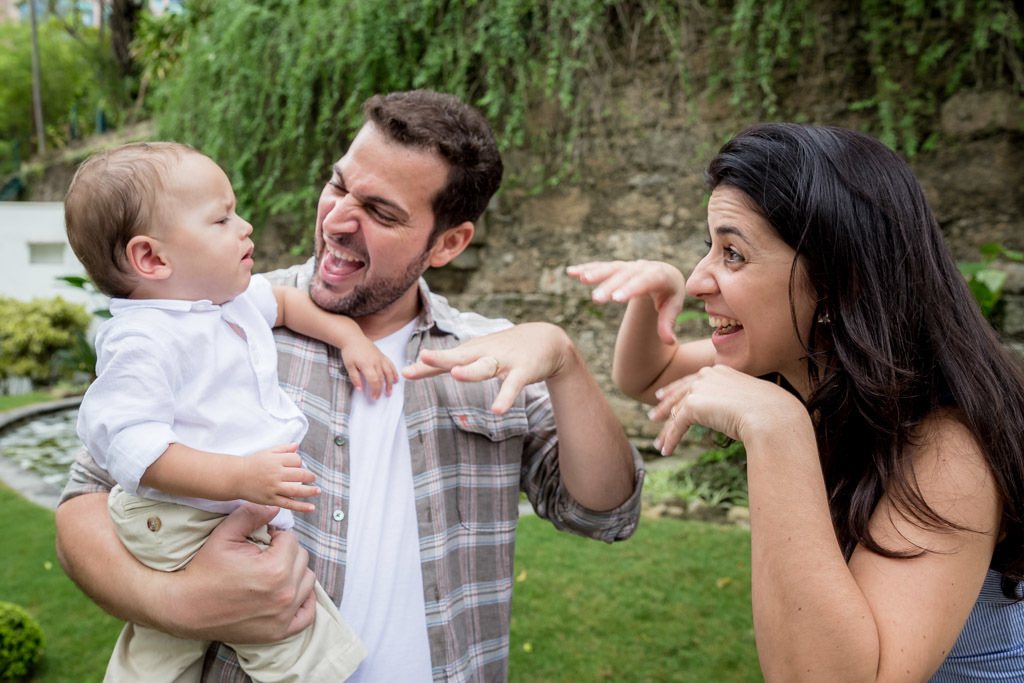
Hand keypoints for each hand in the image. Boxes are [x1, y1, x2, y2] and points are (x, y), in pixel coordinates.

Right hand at [171, 503, 316, 642]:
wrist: (186, 607)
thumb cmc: (205, 569)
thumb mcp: (225, 534)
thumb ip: (252, 515)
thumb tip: (276, 508)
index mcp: (275, 568)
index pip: (291, 540)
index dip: (275, 537)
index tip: (261, 543)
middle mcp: (284, 593)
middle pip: (302, 559)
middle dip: (285, 553)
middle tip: (264, 557)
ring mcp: (283, 615)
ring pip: (308, 582)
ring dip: (295, 573)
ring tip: (273, 572)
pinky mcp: (279, 631)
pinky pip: (307, 615)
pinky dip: (303, 601)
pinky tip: (289, 591)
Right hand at [240, 443, 318, 511]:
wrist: (235, 477)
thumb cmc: (252, 463)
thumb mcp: (267, 452)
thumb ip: (283, 448)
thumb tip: (297, 446)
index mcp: (276, 460)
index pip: (296, 460)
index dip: (299, 463)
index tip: (297, 466)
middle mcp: (276, 474)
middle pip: (299, 474)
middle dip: (309, 476)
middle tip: (313, 478)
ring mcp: (274, 488)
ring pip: (297, 490)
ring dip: (310, 491)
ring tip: (317, 491)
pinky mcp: (271, 499)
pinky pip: (289, 504)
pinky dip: (301, 507)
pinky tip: (311, 508)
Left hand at [340, 337, 398, 398]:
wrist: (353, 338)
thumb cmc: (350, 352)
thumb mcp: (348, 366)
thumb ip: (355, 378)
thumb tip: (359, 389)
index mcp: (367, 364)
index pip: (374, 380)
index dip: (375, 390)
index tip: (373, 397)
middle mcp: (376, 361)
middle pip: (381, 378)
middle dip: (380, 389)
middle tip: (378, 397)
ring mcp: (380, 358)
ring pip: (389, 372)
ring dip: (390, 382)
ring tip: (389, 391)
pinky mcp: (382, 355)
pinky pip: (390, 364)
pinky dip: (394, 372)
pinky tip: (396, 378)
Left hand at [402, 322, 572, 413]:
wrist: (547, 339)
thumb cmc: (504, 348)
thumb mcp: (476, 352)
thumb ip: (449, 363)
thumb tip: (418, 368)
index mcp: (471, 351)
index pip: (445, 360)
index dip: (425, 366)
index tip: (405, 372)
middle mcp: (484, 353)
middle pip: (460, 356)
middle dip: (442, 358)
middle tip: (423, 357)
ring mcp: (504, 361)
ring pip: (484, 367)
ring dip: (471, 371)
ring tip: (457, 375)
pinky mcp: (522, 370)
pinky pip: (512, 386)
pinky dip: (505, 397)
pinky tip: (497, 410)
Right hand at [567, 260, 686, 343]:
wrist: (664, 276)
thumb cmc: (669, 295)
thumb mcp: (673, 307)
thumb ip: (668, 324)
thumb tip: (670, 342)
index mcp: (660, 275)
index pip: (645, 282)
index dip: (630, 289)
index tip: (616, 299)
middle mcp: (643, 267)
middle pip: (625, 276)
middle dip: (609, 286)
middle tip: (596, 298)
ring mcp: (628, 266)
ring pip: (611, 269)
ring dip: (596, 273)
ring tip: (581, 278)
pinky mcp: (617, 267)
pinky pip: (601, 267)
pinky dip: (586, 268)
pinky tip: (570, 271)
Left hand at [648, 365, 806, 454]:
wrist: (771, 415)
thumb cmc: (770, 412)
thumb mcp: (750, 402)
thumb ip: (735, 403)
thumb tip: (732, 415)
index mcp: (721, 371)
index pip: (693, 380)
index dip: (676, 389)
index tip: (663, 395)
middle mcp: (707, 375)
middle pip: (679, 393)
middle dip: (665, 406)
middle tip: (654, 416)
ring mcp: (699, 388)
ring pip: (677, 412)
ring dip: (666, 431)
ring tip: (658, 443)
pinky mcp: (693, 405)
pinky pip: (677, 425)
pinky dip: (671, 440)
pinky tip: (667, 450)